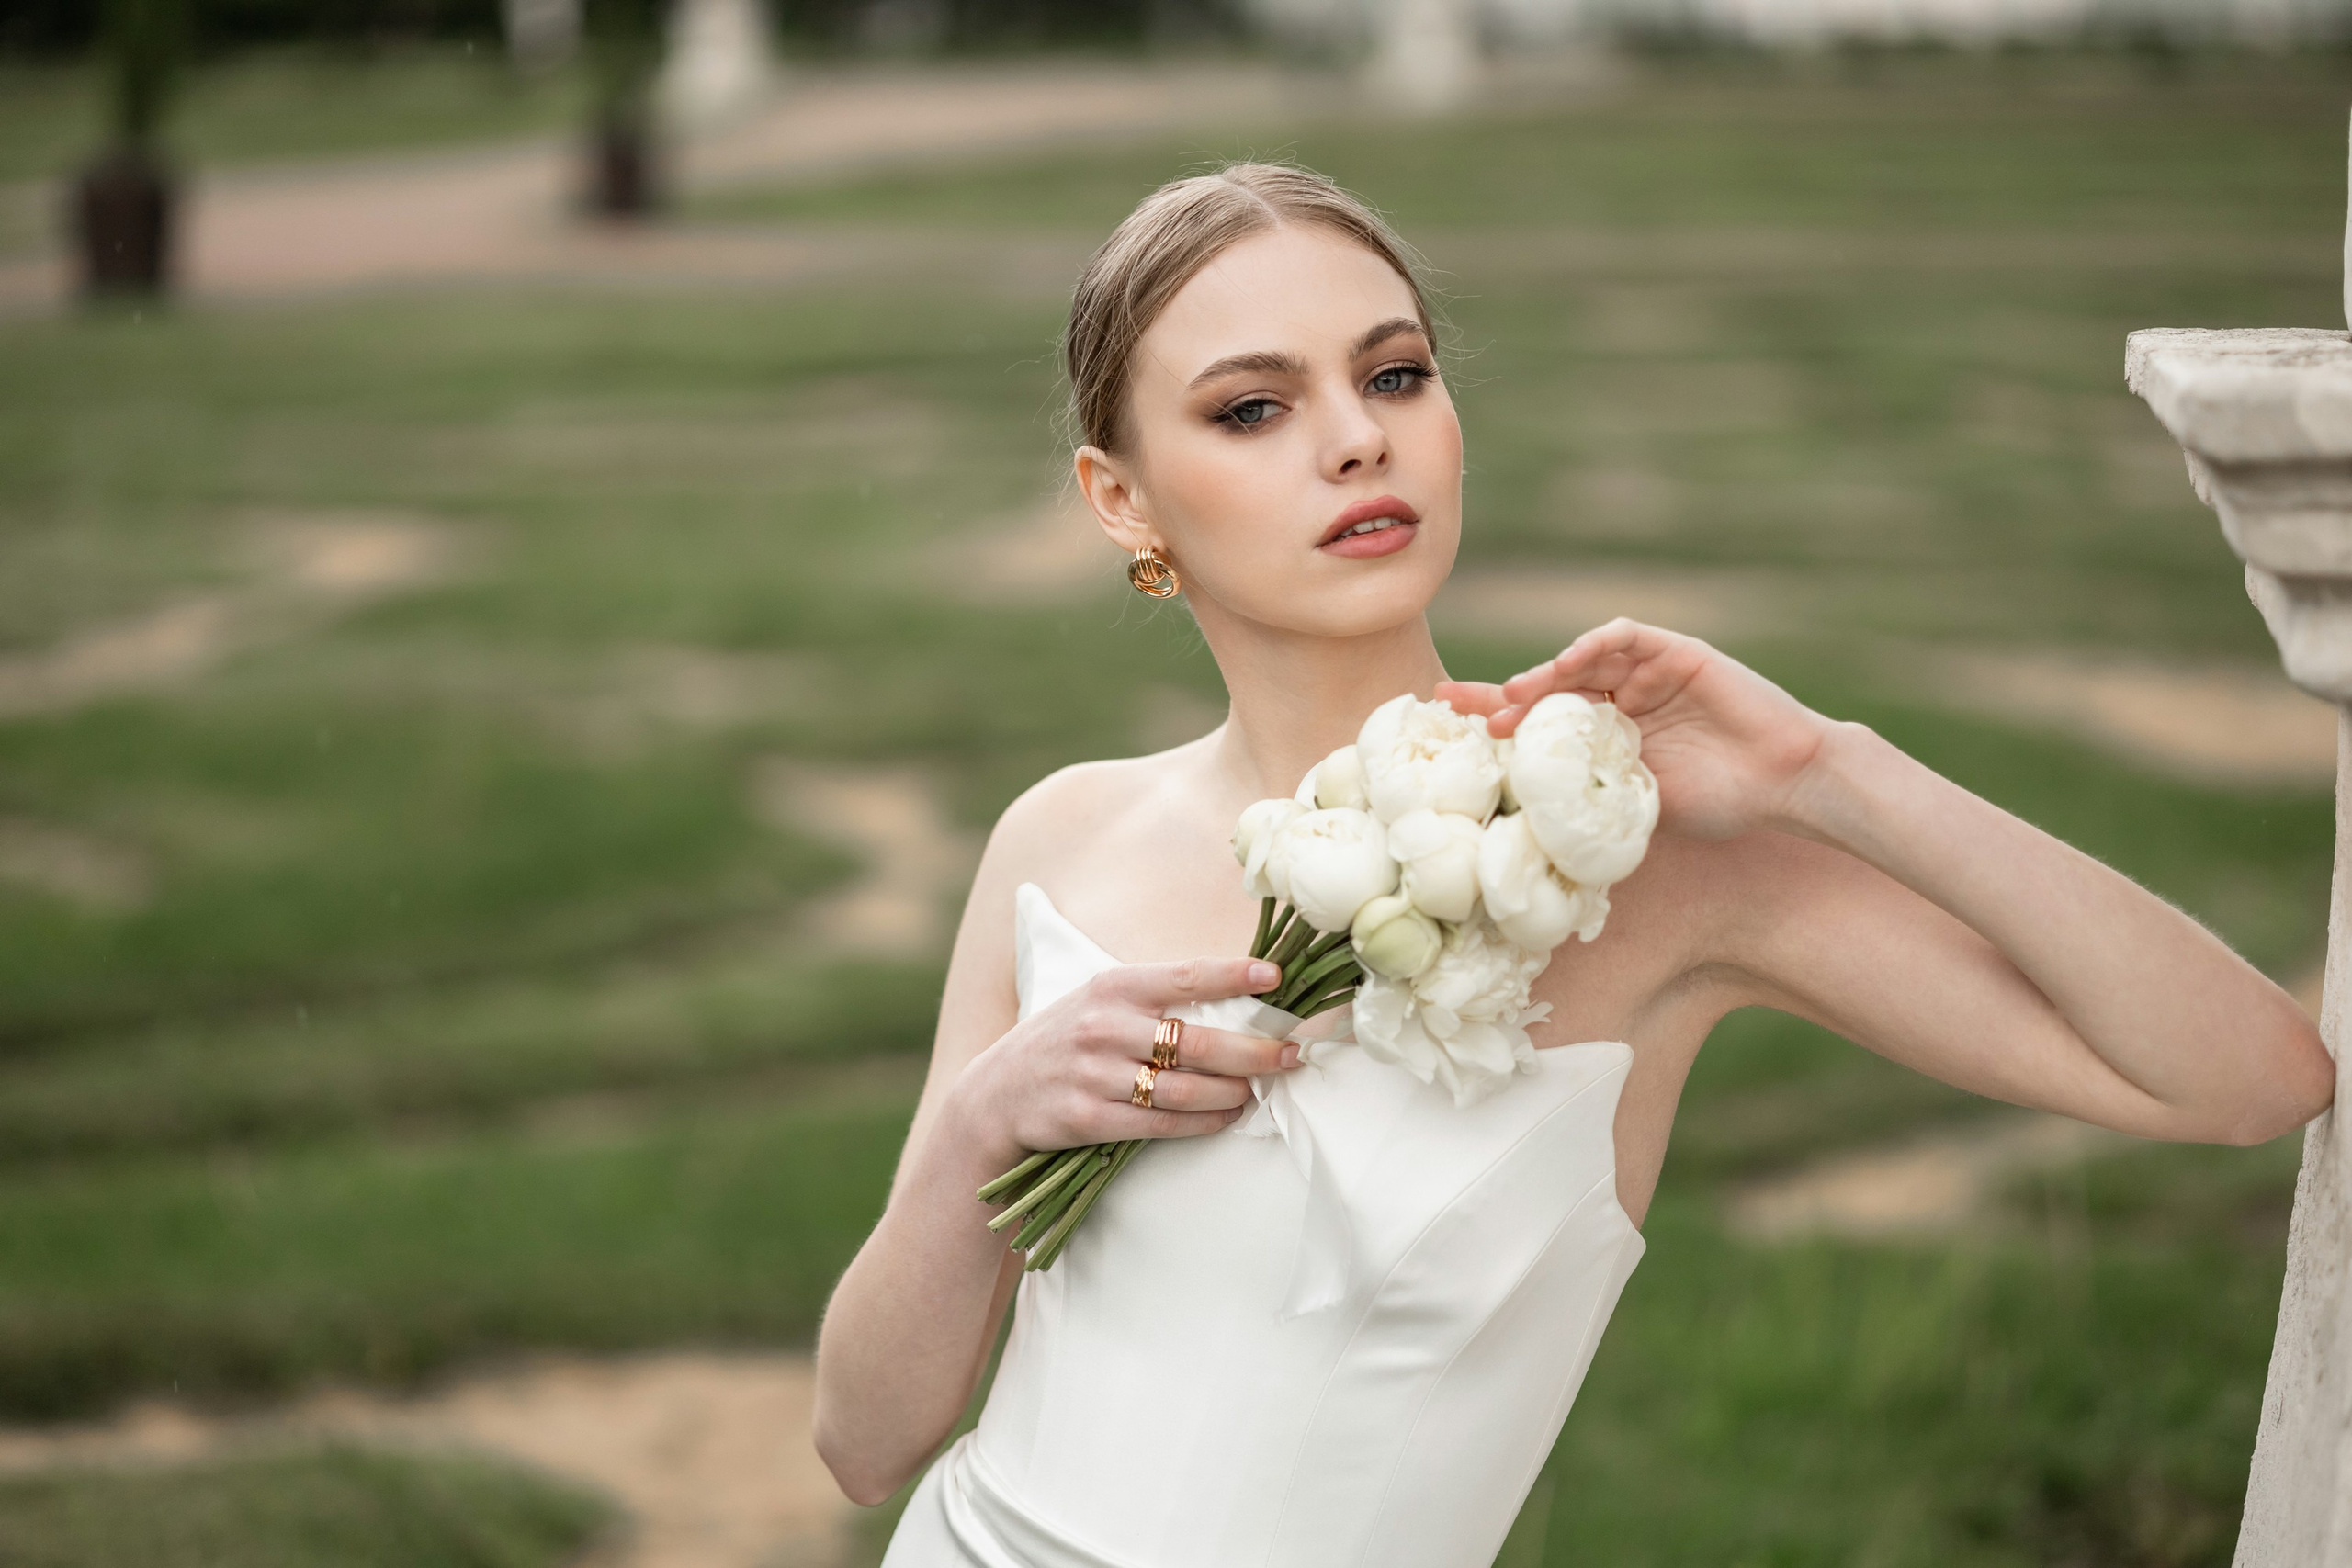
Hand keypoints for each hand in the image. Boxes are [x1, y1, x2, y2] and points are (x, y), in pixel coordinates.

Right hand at [955, 957, 1300, 1164]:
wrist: (995, 1096)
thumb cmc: (1063, 1041)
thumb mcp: (1097, 1001)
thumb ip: (1154, 996)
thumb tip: (1233, 994)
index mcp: (1112, 986)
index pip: (1186, 976)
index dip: (1234, 975)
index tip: (1275, 977)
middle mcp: (1104, 1025)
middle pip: (1197, 1040)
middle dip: (1253, 1050)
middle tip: (1290, 1055)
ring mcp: (1094, 1074)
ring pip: (1184, 1087)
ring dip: (1231, 1092)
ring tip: (1257, 1091)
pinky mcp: (1088, 1118)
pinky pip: (1160, 1122)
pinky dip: (1201, 1122)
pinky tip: (1225, 1116)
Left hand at [1436, 617, 1839, 841]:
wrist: (1785, 781)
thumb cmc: (1724, 800)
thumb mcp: (1644, 807)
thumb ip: (1596, 801)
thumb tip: (1531, 833)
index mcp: (1609, 735)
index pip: (1543, 725)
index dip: (1497, 723)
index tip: (1450, 731)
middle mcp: (1621, 698)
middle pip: (1547, 688)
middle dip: (1499, 696)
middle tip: (1454, 704)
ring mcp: (1646, 672)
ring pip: (1579, 662)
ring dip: (1541, 676)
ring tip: (1511, 698)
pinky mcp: (1674, 651)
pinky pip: (1623, 637)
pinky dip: (1590, 645)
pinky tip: (1565, 665)